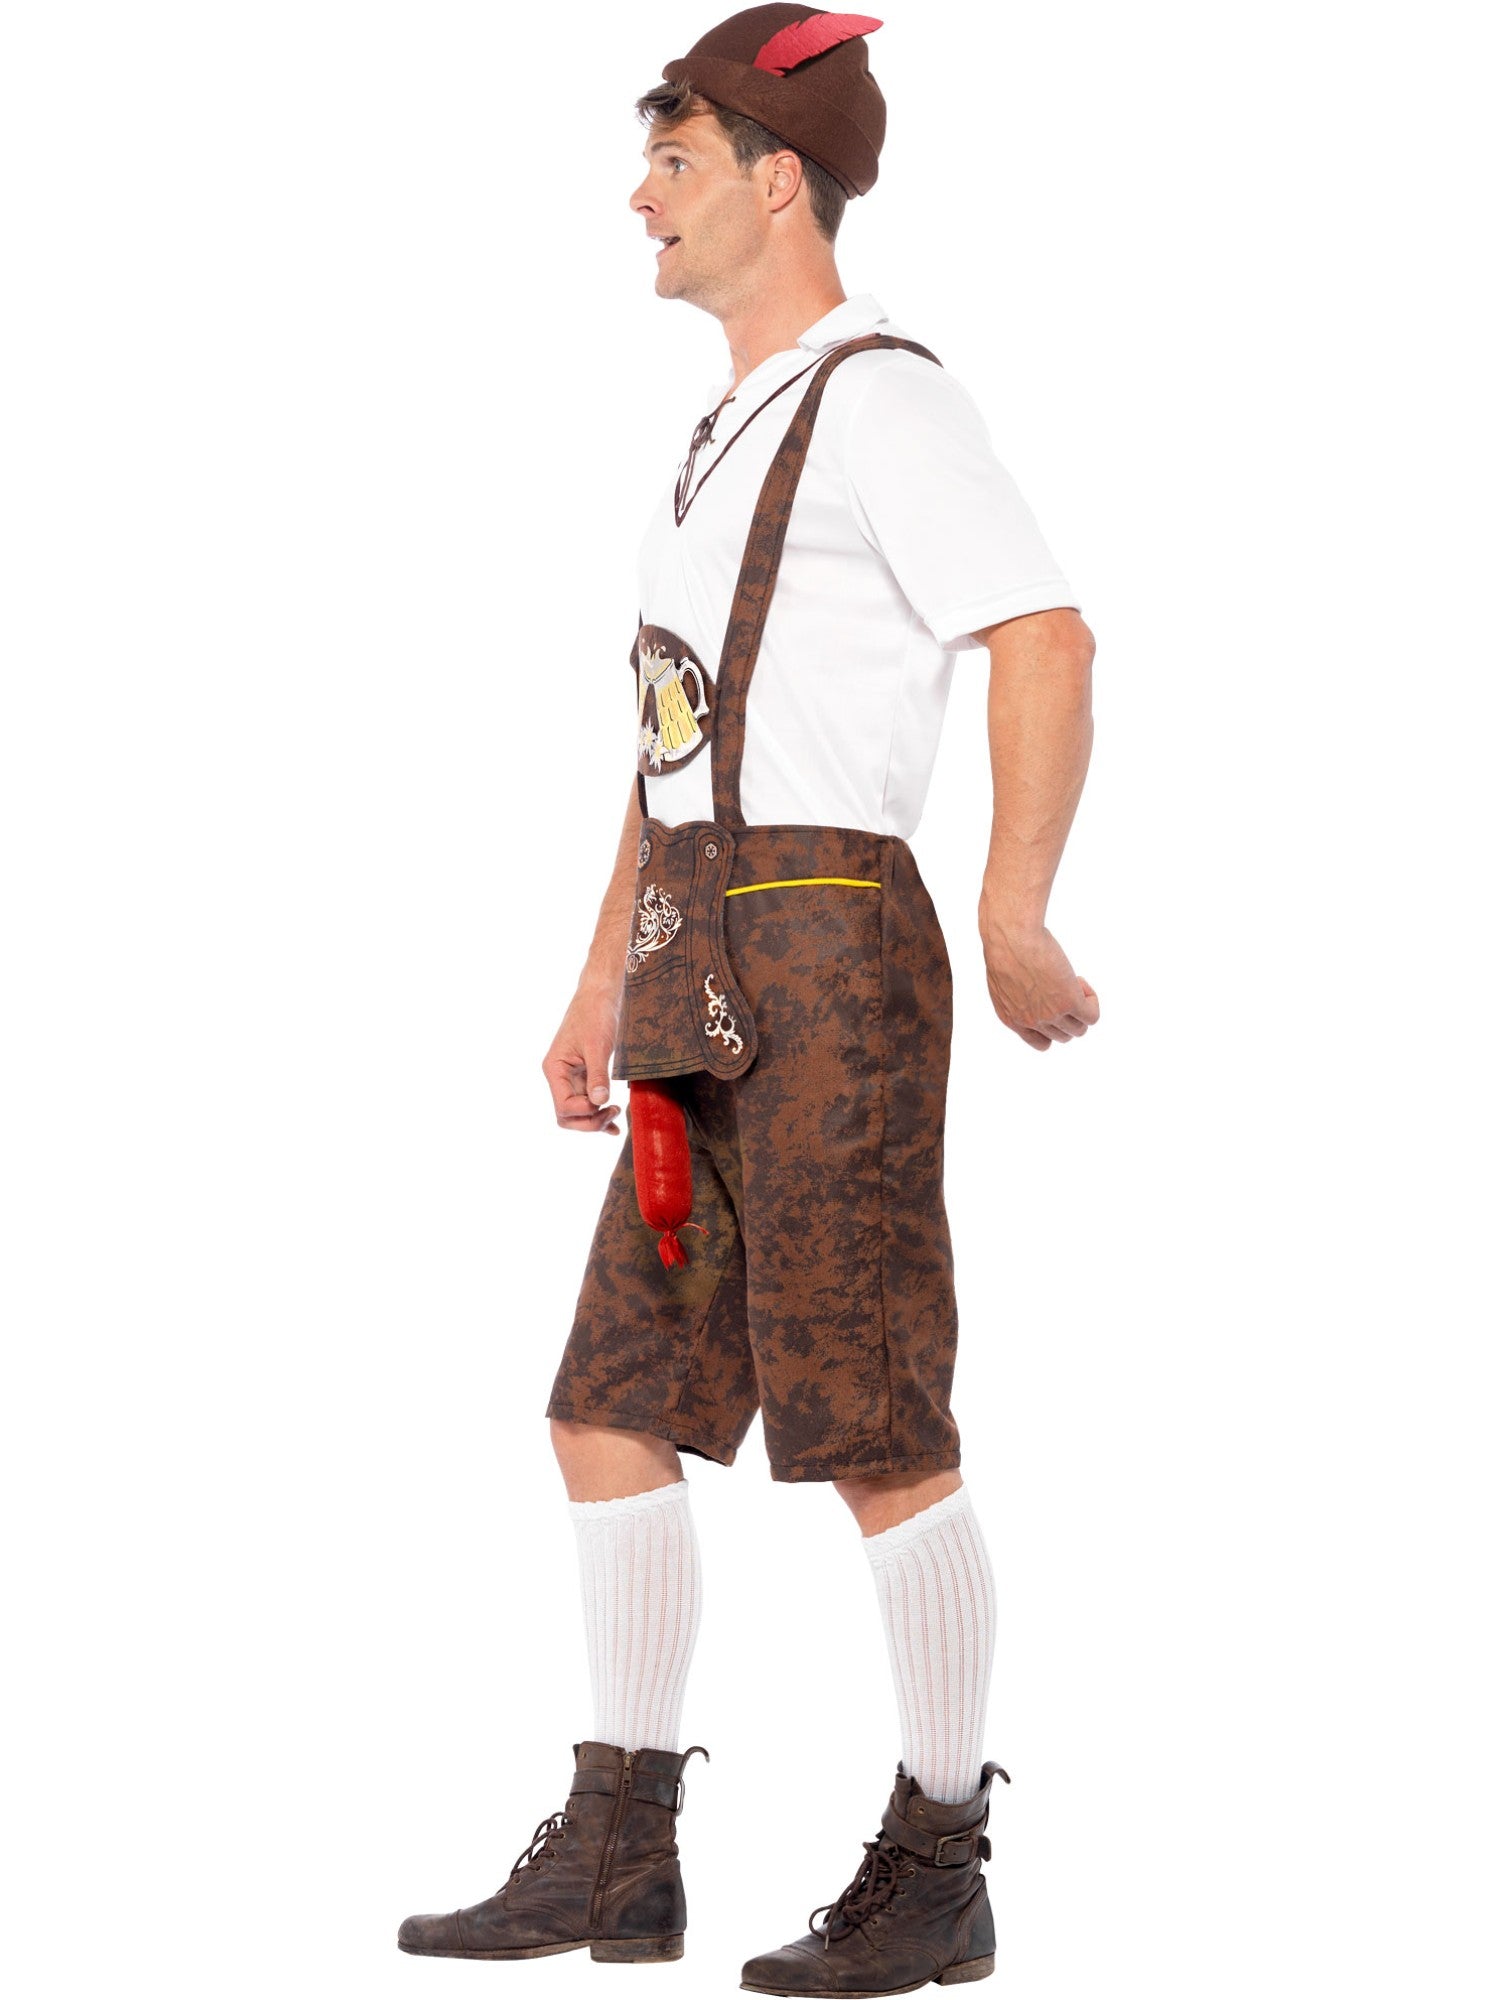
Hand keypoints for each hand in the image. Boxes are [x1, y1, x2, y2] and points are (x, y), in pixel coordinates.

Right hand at [542, 983, 623, 1132]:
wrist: (601, 994)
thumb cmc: (596, 1013)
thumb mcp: (598, 1045)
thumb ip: (597, 1074)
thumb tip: (599, 1101)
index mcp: (554, 1069)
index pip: (564, 1106)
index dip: (585, 1111)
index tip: (607, 1103)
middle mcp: (559, 1076)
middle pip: (567, 1116)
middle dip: (589, 1121)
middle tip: (614, 1113)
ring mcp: (571, 1078)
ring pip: (578, 1113)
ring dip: (595, 1120)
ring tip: (617, 1114)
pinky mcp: (585, 1076)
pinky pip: (588, 1102)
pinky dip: (599, 1114)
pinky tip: (614, 1125)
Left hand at [979, 917, 1098, 1051]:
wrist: (1011, 937)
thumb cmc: (1004, 946)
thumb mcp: (1002, 979)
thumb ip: (1017, 996)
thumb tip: (1037, 994)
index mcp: (1012, 1019)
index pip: (1041, 1042)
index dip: (1053, 1026)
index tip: (1052, 1004)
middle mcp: (1032, 1022)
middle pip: (1063, 1036)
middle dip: (1067, 1013)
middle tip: (1061, 985)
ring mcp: (1051, 1015)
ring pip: (1080, 1029)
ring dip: (1081, 1007)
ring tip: (1069, 980)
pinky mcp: (1069, 1002)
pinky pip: (1092, 1015)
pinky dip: (1091, 999)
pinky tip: (1077, 979)